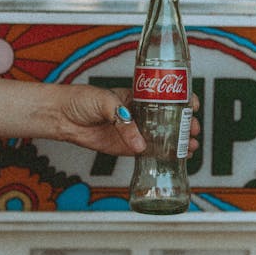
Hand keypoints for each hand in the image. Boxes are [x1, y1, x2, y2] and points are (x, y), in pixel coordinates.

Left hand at [51, 85, 199, 156]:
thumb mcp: (104, 101)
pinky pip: (147, 153)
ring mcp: (133, 132)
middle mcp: (138, 114)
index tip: (192, 105)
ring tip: (191, 147)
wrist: (61, 117)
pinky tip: (176, 158)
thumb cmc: (80, 100)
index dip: (182, 99)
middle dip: (185, 125)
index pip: (165, 96)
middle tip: (194, 130)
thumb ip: (122, 119)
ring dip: (179, 142)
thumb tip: (139, 141)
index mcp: (137, 96)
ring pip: (162, 137)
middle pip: (169, 119)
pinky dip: (162, 156)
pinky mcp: (125, 148)